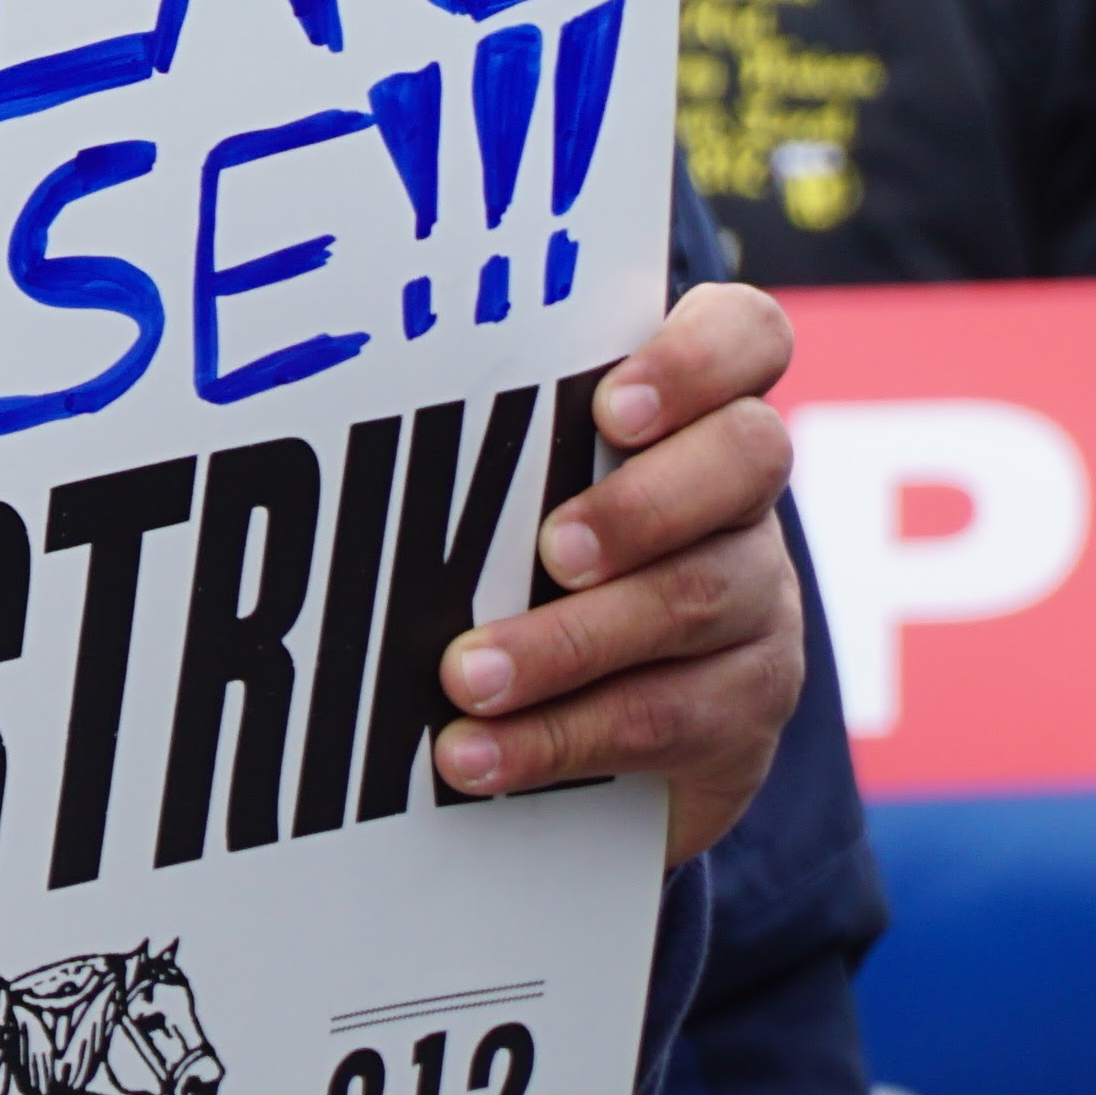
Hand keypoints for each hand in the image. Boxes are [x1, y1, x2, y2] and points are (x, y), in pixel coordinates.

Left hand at [433, 278, 804, 862]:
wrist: (620, 731)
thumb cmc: (537, 557)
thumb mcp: (520, 491)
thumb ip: (485, 441)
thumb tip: (336, 410)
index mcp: (703, 412)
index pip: (747, 338)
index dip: (696, 362)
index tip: (610, 407)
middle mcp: (747, 498)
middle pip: (745, 462)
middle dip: (638, 507)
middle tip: (551, 550)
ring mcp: (759, 602)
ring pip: (692, 601)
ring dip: (566, 643)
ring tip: (465, 677)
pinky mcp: (744, 709)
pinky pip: (663, 719)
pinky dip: (558, 738)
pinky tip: (477, 756)